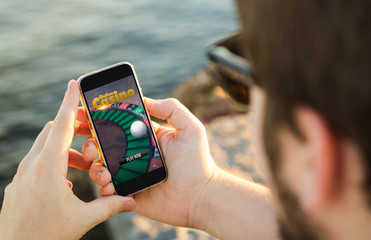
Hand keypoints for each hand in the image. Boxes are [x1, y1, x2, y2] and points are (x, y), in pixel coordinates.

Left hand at [0, 80, 134, 239]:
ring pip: (45, 145)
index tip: (75, 83)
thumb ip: (109, 206)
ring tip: (85, 163)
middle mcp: (32, 165)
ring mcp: (22, 174)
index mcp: (48, 168)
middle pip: (54, 131)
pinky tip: (67, 180)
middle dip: (75, 126)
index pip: (61, 125)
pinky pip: (38, 160)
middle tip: (93, 131)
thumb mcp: (82, 220)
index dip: (70, 102)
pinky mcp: (18, 183)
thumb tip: (132, 201)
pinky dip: (55, 159)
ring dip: (66, 147)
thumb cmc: (45, 235)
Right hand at [89, 98, 215, 227]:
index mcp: (144, 137)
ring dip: (94, 167)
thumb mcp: (190, 128)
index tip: (83, 112)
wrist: (200, 197)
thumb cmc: (198, 162)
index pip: (117, 124)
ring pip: (100, 167)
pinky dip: (102, 187)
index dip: (98, 118)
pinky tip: (109, 186)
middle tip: (87, 145)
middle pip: (102, 145)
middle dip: (88, 142)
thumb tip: (145, 100)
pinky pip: (107, 190)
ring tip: (103, 171)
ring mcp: (129, 174)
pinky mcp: (128, 193)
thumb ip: (171, 109)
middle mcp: (133, 154)